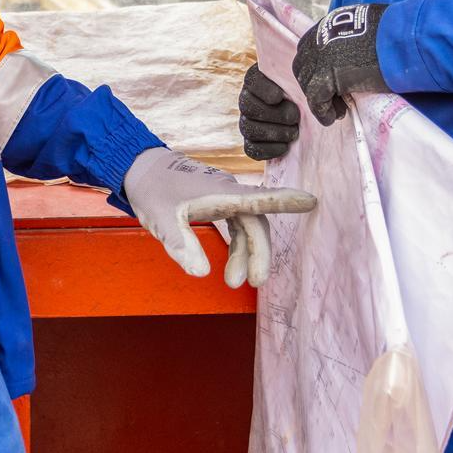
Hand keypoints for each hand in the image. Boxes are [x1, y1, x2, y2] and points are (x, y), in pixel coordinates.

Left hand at [123, 147, 315, 287]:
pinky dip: (237, 248)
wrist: (141, 170)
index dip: (285, 200)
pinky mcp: (218, 204)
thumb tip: (202, 273)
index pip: (258, 198)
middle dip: (259, 252)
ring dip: (246, 255)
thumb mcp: (161, 220)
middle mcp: (227, 192)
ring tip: (234, 283)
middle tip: (255, 281)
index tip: (310, 201)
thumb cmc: (153, 190)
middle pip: (256, 222)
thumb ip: (181, 244)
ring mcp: (224, 198)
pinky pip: (238, 226)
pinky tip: (232, 268)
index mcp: (219, 192)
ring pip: (247, 227)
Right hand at [238, 64, 300, 159]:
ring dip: (273, 132)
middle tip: (295, 117)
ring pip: (248, 128)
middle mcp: (248, 99)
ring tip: (294, 132)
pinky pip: (251, 149)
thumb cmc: (308, 92)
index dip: (262, 89)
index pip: (251, 81)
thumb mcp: (308, 81)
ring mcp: (248, 122)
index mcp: (258, 80)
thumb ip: (308, 79)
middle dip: (273, 114)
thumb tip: (316, 85)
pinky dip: (268, 149)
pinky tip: (285, 146)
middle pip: (247, 106)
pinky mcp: (252, 142)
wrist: (309, 114)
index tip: (279, 96)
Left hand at [291, 3, 387, 124]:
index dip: (319, 68)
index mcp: (329, 24)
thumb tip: (360, 49)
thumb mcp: (368, 26)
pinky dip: (323, 112)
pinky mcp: (325, 75)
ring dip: (321, 99)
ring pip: (308, 83)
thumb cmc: (396, 31)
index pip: (311, 50)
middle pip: (304, 66)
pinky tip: (332, 118)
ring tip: (338, 110)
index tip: (334, 82)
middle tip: (335, 98)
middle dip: (316, 83)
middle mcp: (318, 38)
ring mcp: (319, 56)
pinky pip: (316, 99)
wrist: (403, 37)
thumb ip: (355, 37)